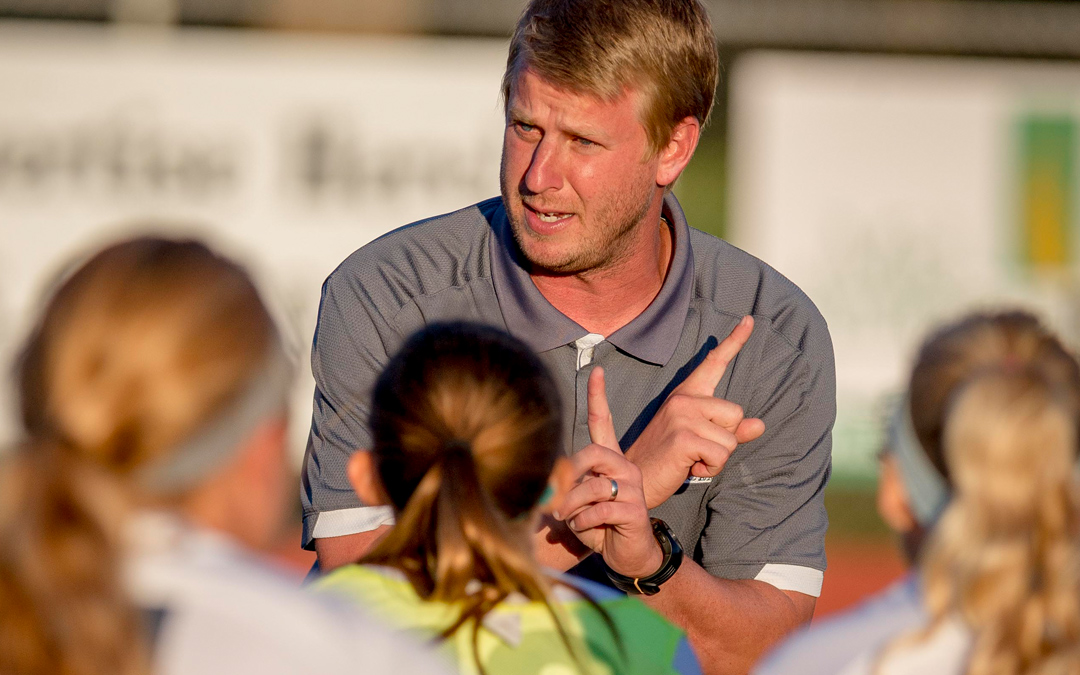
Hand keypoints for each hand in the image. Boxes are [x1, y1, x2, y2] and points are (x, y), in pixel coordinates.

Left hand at [554, 367, 661, 577]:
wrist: (626, 556)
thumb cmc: (597, 527)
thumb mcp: (576, 503)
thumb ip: (566, 486)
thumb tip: (548, 477)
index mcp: (610, 461)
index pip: (605, 423)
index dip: (599, 397)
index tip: (596, 370)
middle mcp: (625, 468)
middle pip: (593, 453)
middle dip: (571, 474)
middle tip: (556, 497)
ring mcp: (633, 488)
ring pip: (594, 486)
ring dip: (573, 506)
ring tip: (569, 519)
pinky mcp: (636, 511)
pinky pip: (601, 510)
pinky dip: (584, 522)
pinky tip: (585, 530)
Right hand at [625, 316, 765, 508]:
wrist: (634, 478)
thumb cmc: (668, 459)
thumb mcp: (700, 441)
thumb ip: (729, 432)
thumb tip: (759, 425)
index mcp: (687, 395)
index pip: (714, 363)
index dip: (734, 342)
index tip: (749, 320)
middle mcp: (684, 399)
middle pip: (736, 414)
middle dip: (725, 439)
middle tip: (697, 449)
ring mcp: (682, 415)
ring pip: (731, 438)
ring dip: (717, 458)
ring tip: (691, 459)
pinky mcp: (684, 437)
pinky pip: (721, 454)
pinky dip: (710, 468)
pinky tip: (689, 467)